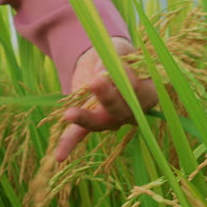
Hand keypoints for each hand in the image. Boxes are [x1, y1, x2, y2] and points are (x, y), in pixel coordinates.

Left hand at [55, 37, 157, 161]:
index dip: (128, 80)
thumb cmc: (117, 55)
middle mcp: (132, 112)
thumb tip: (101, 73)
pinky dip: (69, 143)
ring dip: (85, 119)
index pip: (140, 91)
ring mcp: (112, 120)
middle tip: (96, 81)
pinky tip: (59, 157)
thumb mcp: (117, 49)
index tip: (116, 66)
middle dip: (108, 97)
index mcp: (147, 93)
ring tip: (70, 114)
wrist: (104, 61)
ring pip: (100, 123)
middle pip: (121, 110)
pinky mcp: (92, 122)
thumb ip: (113, 58)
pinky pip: (81, 134)